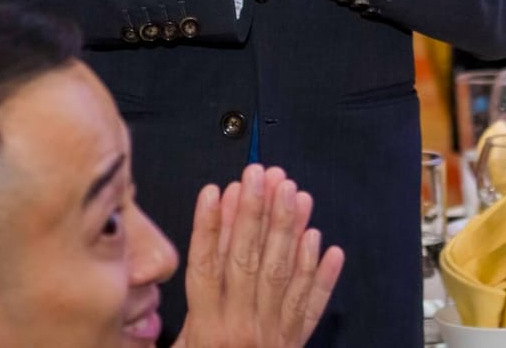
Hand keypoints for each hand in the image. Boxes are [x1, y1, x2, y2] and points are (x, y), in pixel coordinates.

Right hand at [178, 165, 343, 347]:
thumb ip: (184, 322)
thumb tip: (179, 275)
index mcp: (208, 332)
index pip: (207, 268)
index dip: (210, 227)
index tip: (215, 189)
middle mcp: (243, 329)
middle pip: (248, 261)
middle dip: (255, 213)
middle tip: (262, 174)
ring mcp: (274, 336)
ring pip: (283, 274)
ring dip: (290, 230)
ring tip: (295, 194)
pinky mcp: (295, 345)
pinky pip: (310, 306)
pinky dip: (321, 275)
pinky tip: (325, 244)